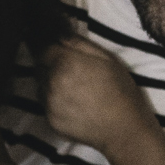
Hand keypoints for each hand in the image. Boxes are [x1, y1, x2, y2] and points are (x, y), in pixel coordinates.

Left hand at [40, 35, 154, 154]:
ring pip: (41, 86)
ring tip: (73, 90)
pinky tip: (73, 105)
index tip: (61, 52)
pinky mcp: (50, 121)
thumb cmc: (121, 91)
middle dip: (50, 66)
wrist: (124, 130)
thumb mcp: (107, 59)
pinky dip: (54, 102)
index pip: (43, 49)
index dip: (52, 49)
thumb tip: (60, 34)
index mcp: (64, 63)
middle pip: (40, 67)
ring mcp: (48, 104)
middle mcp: (51, 83)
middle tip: (71, 72)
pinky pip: (46, 105)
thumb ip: (80, 43)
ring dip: (50, 84)